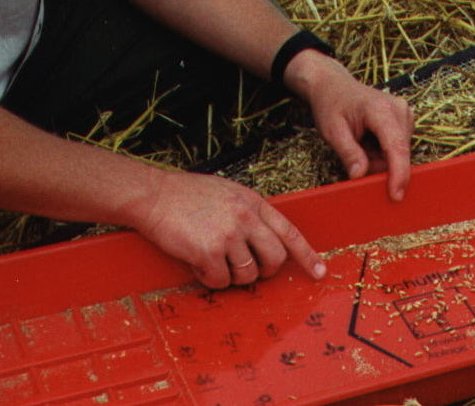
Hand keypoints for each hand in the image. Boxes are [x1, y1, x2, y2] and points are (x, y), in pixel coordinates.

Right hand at [135, 168, 326, 288]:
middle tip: (248, 270)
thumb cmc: (188, 195)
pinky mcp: (208, 251)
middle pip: (275, 259)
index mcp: (254, 203)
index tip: (319, 272)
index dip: (307, 255)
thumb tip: (264, 240)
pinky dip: (209, 279)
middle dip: (265, 272)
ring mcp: (229, 235)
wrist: (154, 196)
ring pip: (247, 274)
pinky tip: (197, 262)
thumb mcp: (229, 194)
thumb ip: (249, 214)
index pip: (289, 233)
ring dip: (231, 276)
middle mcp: (246, 218)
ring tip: (213, 260)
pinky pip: (219, 281)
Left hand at [285, 51, 413, 199]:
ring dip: (379, 158)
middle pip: (398, 153)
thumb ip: (348, 153)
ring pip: (398, 153)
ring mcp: (405, 113)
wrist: (334, 86)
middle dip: (378, 164)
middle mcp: (399, 109)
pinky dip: (382, 152)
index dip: (399, 173)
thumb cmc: (331, 105)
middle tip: (354, 153)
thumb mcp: (332, 131)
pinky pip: (397, 148)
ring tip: (360, 142)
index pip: (396, 146)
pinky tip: (368, 141)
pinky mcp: (405, 119)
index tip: (396, 195)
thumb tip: (360, 175)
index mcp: (381, 110)